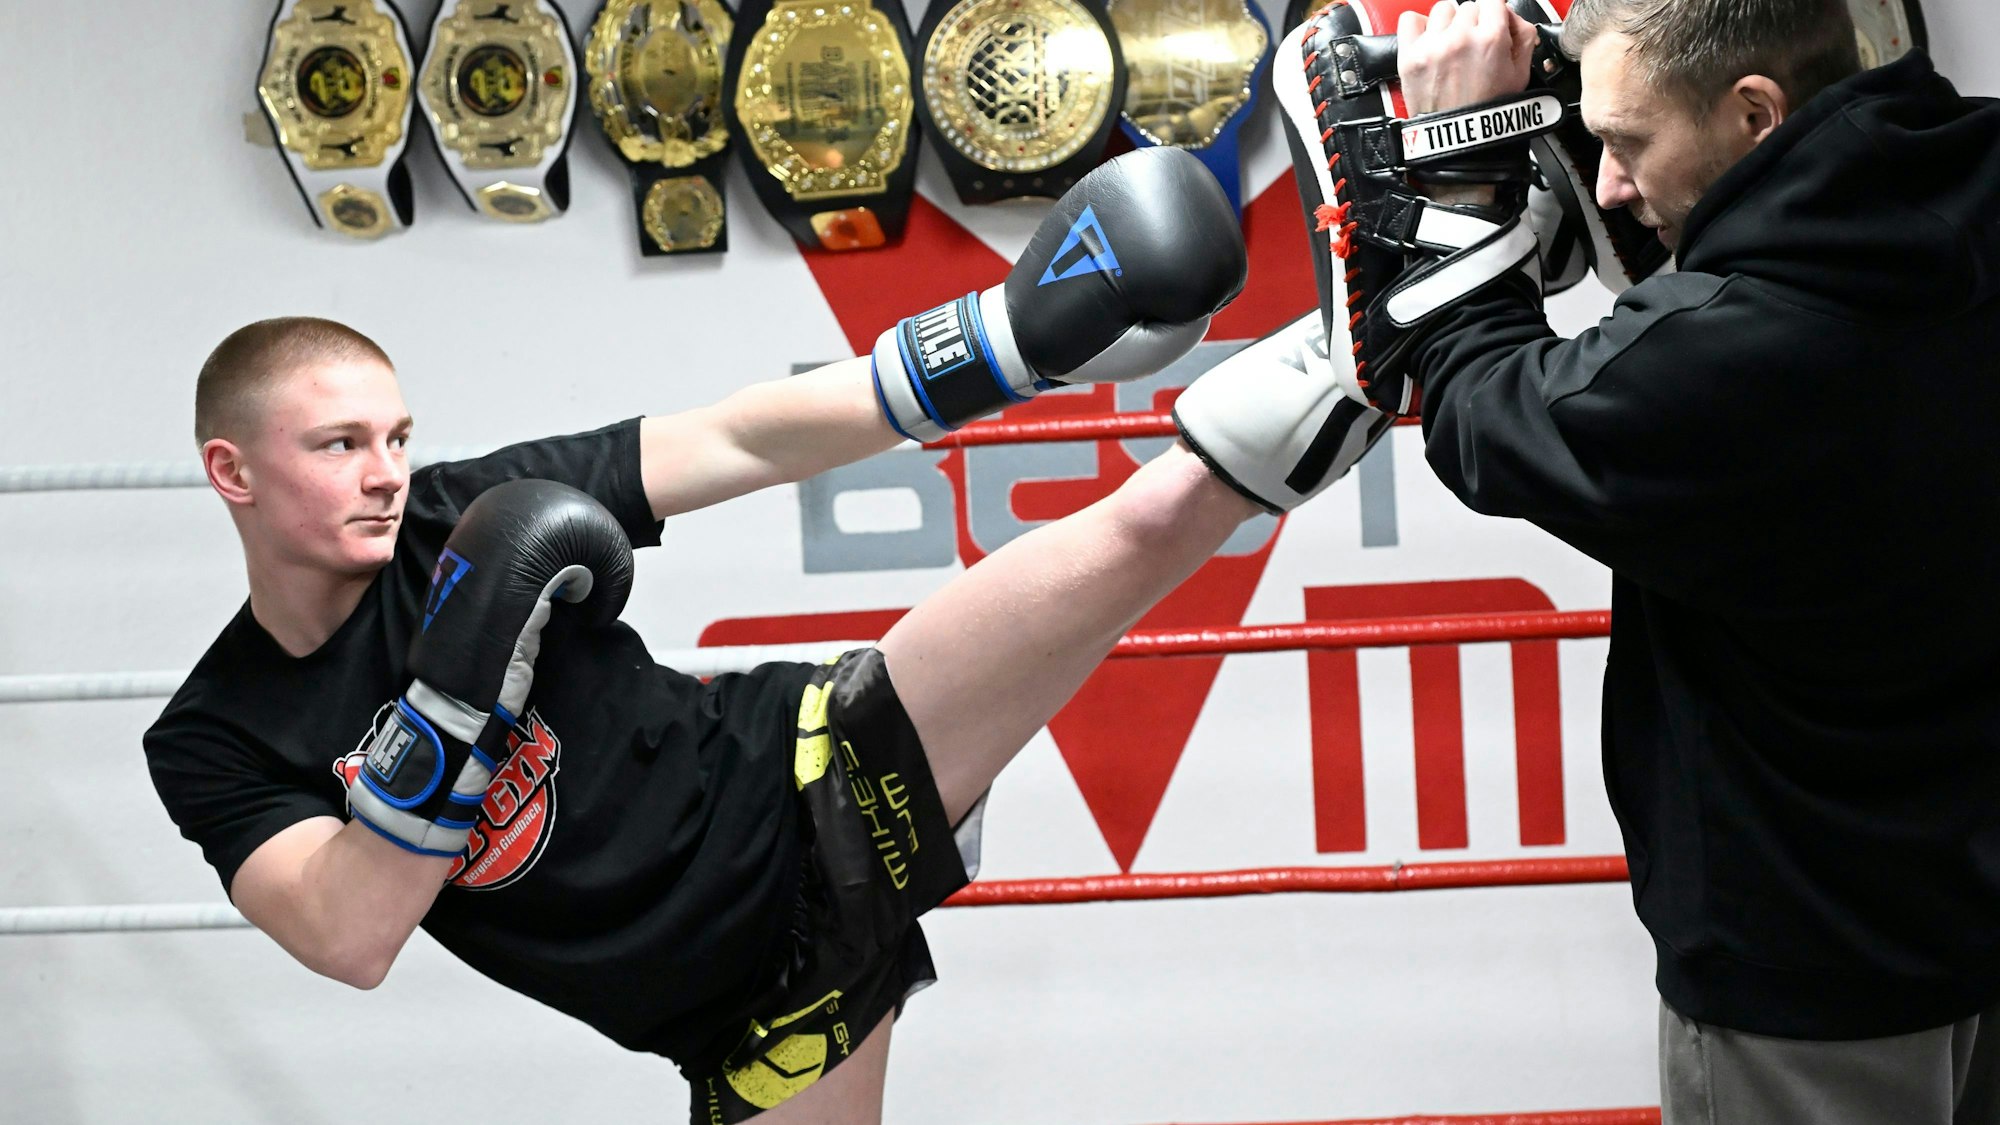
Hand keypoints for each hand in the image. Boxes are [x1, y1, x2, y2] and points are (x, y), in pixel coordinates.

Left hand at [1398, 0, 1537, 115]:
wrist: (1459, 140)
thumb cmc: (1488, 113)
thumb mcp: (1521, 74)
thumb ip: (1523, 35)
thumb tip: (1511, 15)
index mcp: (1490, 39)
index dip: (1493, 11)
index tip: (1491, 22)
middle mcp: (1460, 38)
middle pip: (1468, 6)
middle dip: (1473, 22)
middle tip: (1473, 45)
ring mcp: (1432, 46)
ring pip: (1442, 10)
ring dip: (1448, 23)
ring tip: (1451, 45)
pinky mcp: (1410, 56)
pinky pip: (1409, 19)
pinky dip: (1418, 26)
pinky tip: (1428, 40)